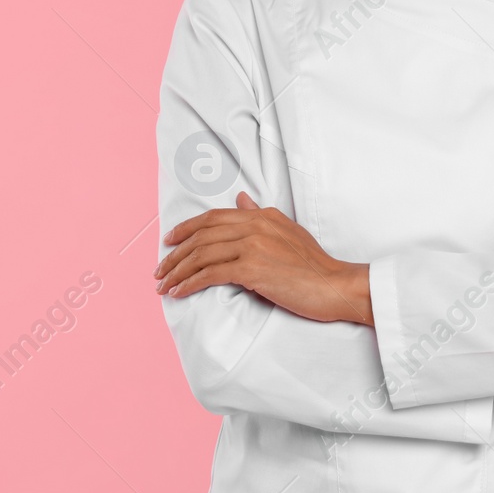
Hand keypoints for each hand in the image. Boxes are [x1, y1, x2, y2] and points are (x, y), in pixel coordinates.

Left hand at [154, 192, 373, 325]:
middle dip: (175, 253)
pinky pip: (211, 274)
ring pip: (202, 254)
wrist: (334, 285)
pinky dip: (190, 283)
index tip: (168, 241)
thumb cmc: (313, 265)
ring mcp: (253, 246)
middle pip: (203, 235)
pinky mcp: (253, 269)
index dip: (186, 228)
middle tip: (159, 269)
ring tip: (164, 284)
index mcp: (263, 215)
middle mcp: (256, 225)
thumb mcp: (287, 231)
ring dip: (178, 270)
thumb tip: (242, 200)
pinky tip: (179, 292)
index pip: (214, 217)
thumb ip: (261, 215)